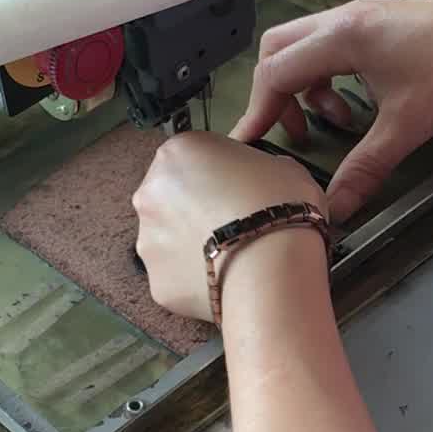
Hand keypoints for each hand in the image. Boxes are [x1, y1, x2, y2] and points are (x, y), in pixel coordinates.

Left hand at [133, 133, 326, 322]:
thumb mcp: (285, 166)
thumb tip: (260, 179)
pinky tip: (224, 280)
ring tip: (231, 256)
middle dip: (195, 206)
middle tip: (233, 222)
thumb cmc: (281, 208)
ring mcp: (148, 238)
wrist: (273, 270)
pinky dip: (194, 277)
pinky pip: (175, 275)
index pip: (193, 155)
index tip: (238, 188)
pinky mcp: (155, 279)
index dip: (219, 172)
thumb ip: (259, 167)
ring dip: (191, 243)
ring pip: (168, 237)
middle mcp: (151, 191)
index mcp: (179, 151)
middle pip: (171, 195)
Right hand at [233, 0, 432, 221]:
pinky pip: (334, 47)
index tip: (249, 144)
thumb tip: (336, 207)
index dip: (258, 110)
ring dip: (308, 86)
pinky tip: (361, 105)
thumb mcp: (409, 125)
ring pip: (307, 47)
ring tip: (338, 122)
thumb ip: (366, 166)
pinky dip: (332, 77)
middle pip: (280, 49)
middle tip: (292, 133)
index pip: (276, 71)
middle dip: (276, 94)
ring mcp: (363, 18)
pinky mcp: (381, 24)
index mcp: (342, 36)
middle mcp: (344, 19)